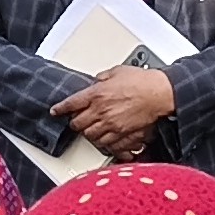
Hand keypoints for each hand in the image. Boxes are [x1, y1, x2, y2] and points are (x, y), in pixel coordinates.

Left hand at [57, 65, 175, 158]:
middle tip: (75, 120)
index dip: (61, 108)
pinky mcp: (121, 133)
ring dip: (87, 132)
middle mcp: (101, 110)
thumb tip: (98, 80)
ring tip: (89, 128)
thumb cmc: (143, 82)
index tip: (56, 111)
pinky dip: (101, 141)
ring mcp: (110, 124)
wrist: (159, 94)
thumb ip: (104, 77)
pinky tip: (102, 137)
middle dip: (74, 122)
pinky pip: (105, 143)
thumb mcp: (118, 71)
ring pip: (89, 135)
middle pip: (77, 123)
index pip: (71, 103)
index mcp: (97, 93)